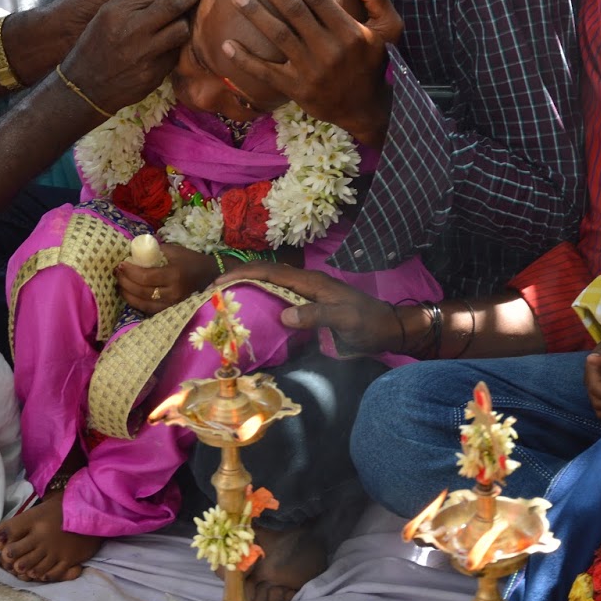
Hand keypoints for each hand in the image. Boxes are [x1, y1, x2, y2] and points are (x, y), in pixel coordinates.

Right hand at [60, 0, 200, 112]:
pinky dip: (175, 45)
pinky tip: (170, 43)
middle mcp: (130, 31)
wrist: (85, 87)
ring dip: (184, 21)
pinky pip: (175, 53)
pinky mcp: (154, 74)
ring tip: (181, 19)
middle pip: (173, 4)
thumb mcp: (105, 15)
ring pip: (181, 29)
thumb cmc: (96, 45)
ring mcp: (144, 54)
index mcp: (115, 11)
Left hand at [116, 243, 219, 314]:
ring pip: (144, 304)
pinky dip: (136, 304)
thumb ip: (154, 251)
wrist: (208, 274)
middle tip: (117, 273)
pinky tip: (129, 295)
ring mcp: (173, 304)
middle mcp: (173, 292)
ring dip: (128, 295)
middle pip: (143, 292)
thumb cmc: (190, 259)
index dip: (130, 272)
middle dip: (125, 282)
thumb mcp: (174, 250)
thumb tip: (133, 251)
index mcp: (174, 275)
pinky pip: (150, 310)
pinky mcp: (171, 310)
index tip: (121, 264)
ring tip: (119, 285)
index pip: (146, 277)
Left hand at [222, 0, 403, 145]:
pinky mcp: (296, 89)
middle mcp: (329, 49)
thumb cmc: (373, 62)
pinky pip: (266, 72)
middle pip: (294, 12)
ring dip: (255, 14)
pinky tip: (227, 45)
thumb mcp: (387, 29)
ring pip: (278, 36)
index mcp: (349, 31)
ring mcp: (311, 70)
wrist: (366, 109)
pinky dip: (245, 60)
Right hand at [225, 262, 401, 353]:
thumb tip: (283, 315)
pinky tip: (251, 316)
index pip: (270, 271)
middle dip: (238, 279)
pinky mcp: (309, 307)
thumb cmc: (368, 323)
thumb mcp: (345, 320)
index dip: (242, 274)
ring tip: (224, 303)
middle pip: (265, 275)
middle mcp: (305, 284)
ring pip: (270, 286)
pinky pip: (279, 300)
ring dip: (247, 290)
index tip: (217, 283)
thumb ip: (317, 315)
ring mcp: (307, 295)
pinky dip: (261, 303)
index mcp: (310, 282)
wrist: (389, 329)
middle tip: (211, 294)